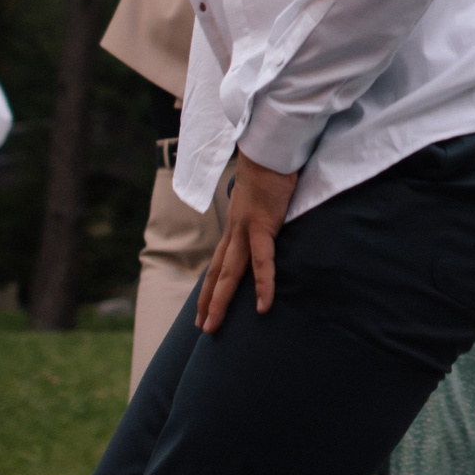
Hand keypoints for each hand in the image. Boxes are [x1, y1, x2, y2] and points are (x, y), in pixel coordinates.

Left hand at [198, 151, 297, 331]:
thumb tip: (270, 215)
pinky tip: (263, 306)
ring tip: (213, 326)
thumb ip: (264, 210)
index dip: (211, 285)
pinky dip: (263, 285)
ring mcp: (246, 229)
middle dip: (208, 301)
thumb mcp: (263, 195)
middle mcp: (235, 229)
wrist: (269, 146)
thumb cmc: (271, 166)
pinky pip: (262, 261)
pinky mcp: (263, 225)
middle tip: (203, 327)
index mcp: (236, 224)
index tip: (204, 306)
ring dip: (220, 301)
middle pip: (218, 272)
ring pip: (230, 273)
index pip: (219, 261)